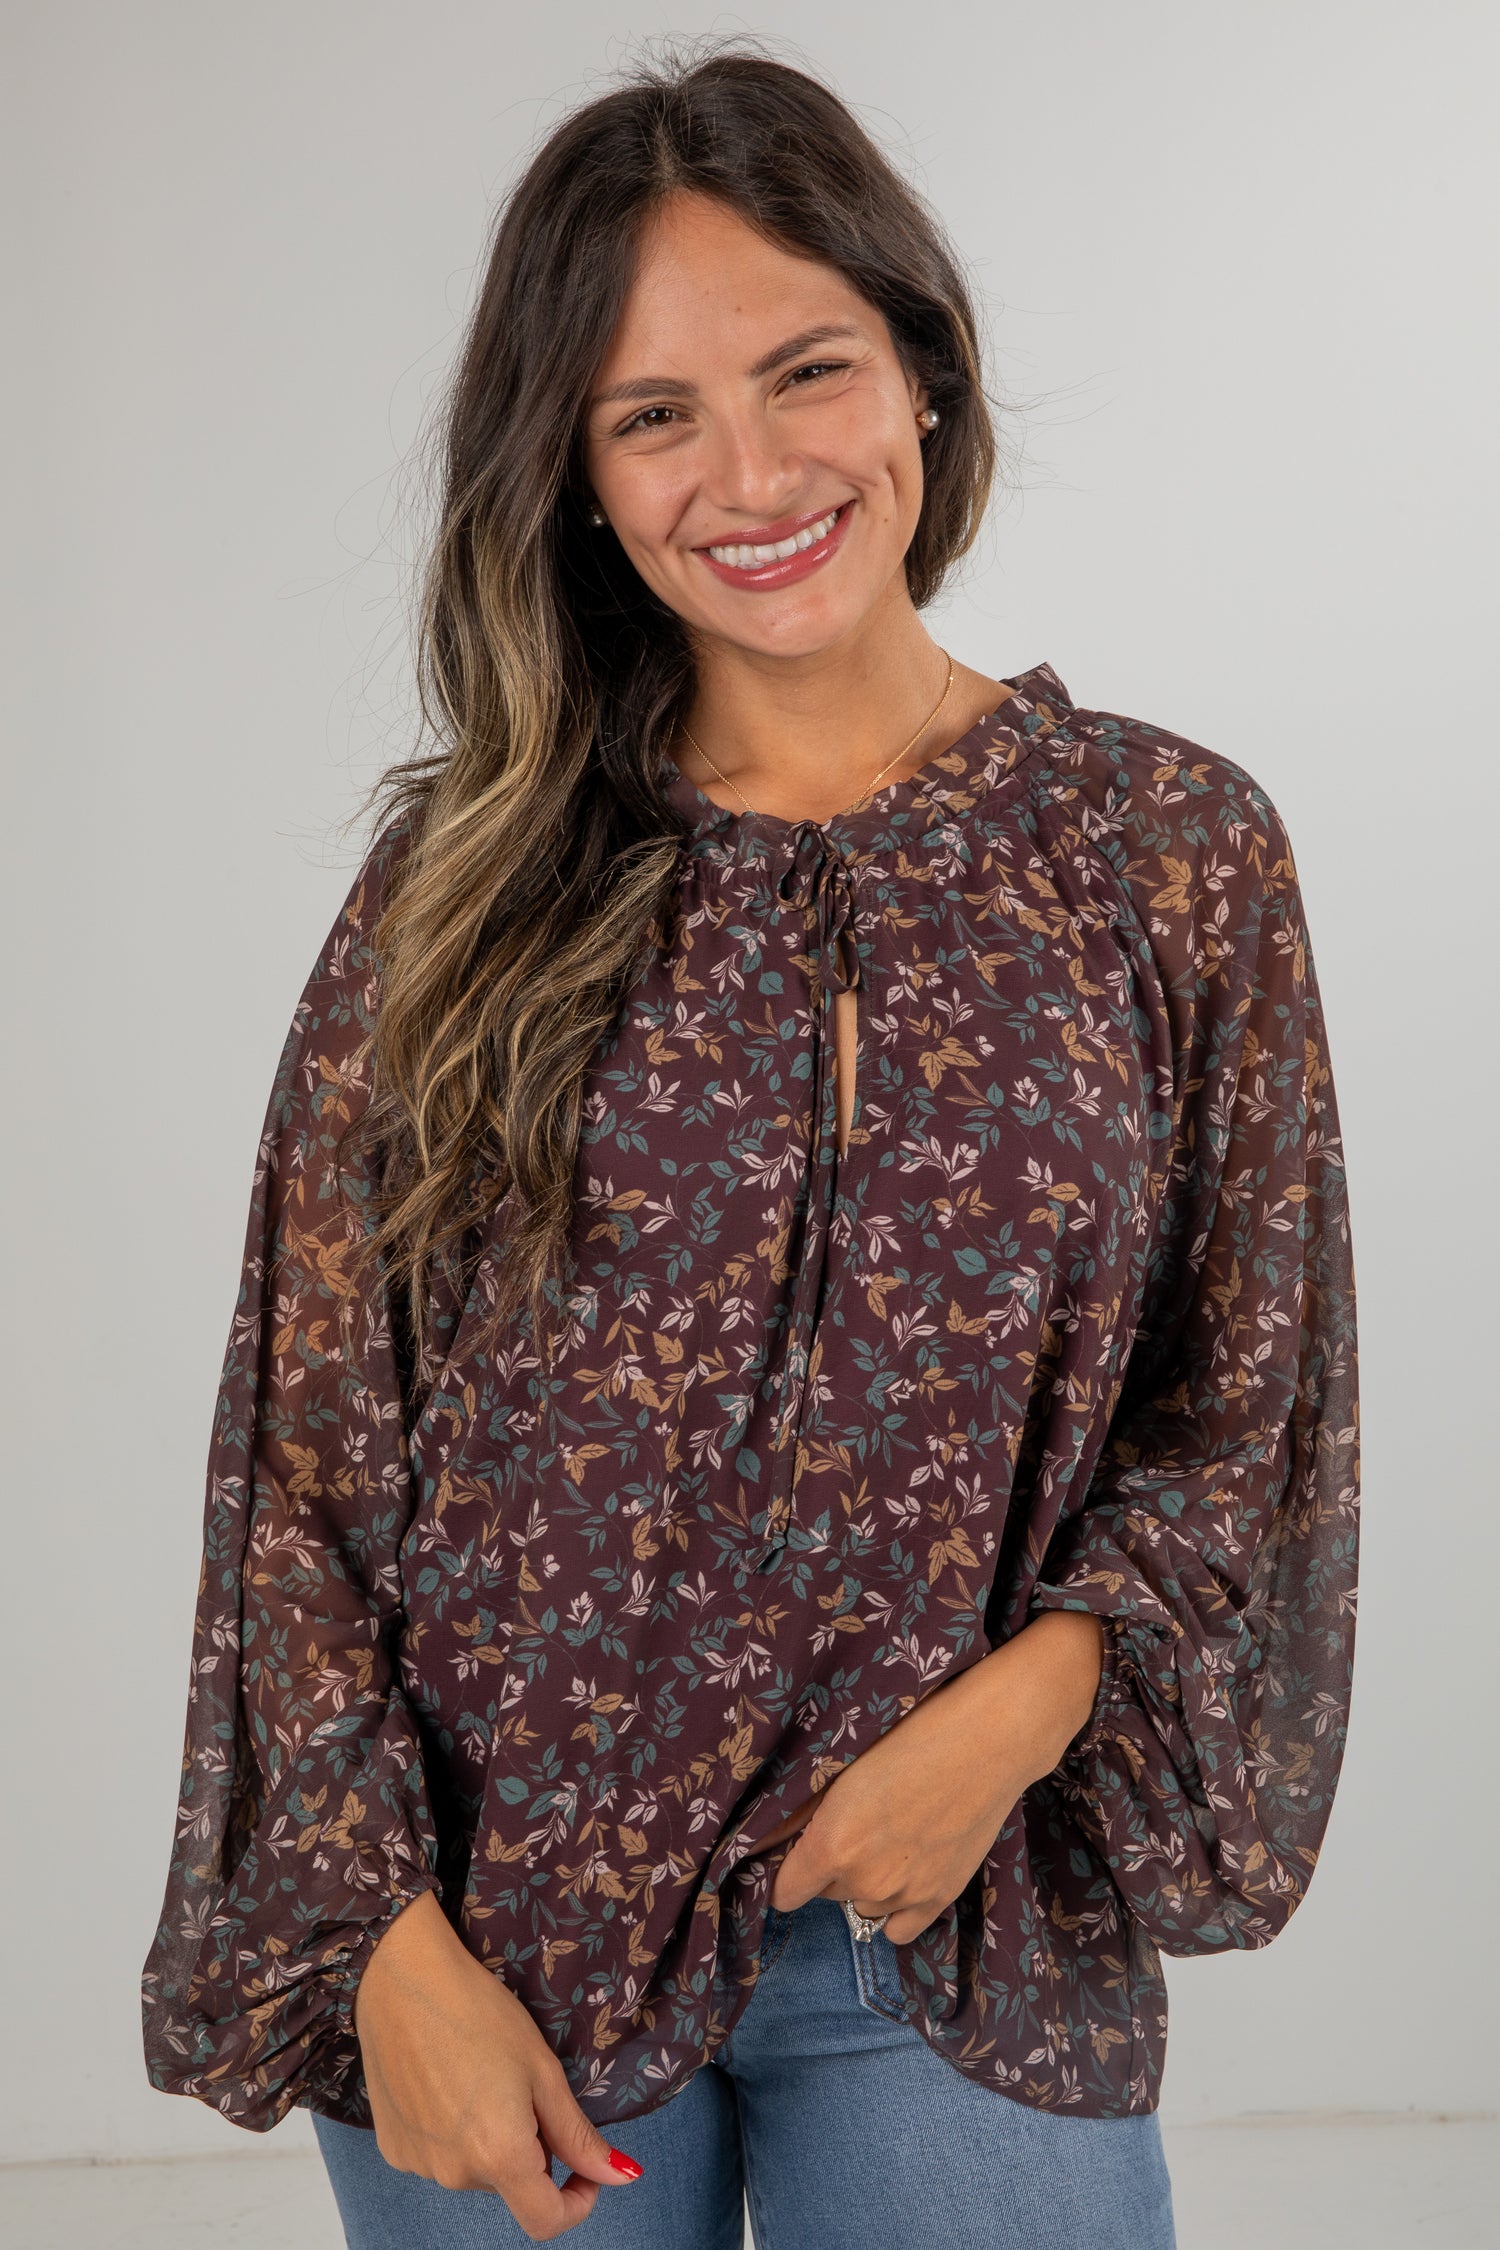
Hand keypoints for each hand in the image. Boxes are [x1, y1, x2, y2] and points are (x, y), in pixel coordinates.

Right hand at [353, 1890, 643, 2240]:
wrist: (401, 1978)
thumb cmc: (477, 2011)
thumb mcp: (542, 2069)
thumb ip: (578, 2135)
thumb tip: (620, 2176)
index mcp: (499, 2156)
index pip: (545, 2221)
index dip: (576, 2203)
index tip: (585, 2171)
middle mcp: (454, 2174)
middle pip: (510, 2184)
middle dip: (530, 2150)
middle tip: (523, 2086)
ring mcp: (418, 2164)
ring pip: (474, 2169)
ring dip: (490, 2141)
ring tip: (481, 2075)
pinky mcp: (393, 2148)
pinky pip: (438, 2156)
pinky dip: (453, 2133)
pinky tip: (447, 2082)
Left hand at [766, 1610, 1105, 1944]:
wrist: (986, 1742)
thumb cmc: (911, 1738)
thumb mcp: (843, 1769)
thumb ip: (803, 1816)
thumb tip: (767, 1841)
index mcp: (832, 1845)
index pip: (784, 1892)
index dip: (784, 1873)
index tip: (792, 1858)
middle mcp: (864, 1880)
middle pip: (826, 1892)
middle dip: (831, 1866)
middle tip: (856, 1825)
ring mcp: (905, 1895)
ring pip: (863, 1905)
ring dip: (865, 1883)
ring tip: (889, 1839)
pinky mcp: (940, 1899)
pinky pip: (898, 1929)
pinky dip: (895, 1909)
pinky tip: (904, 1875)